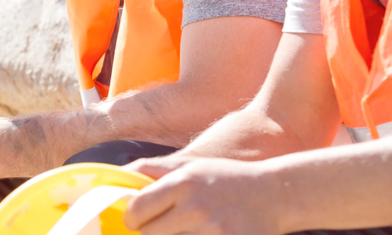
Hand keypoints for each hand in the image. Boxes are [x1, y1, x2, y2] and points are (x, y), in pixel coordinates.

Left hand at [123, 157, 282, 234]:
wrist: (276, 194)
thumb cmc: (225, 178)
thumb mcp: (189, 164)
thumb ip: (151, 170)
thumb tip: (116, 177)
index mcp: (182, 182)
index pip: (136, 207)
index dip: (132, 216)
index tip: (137, 219)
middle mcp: (196, 206)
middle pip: (149, 233)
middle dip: (149, 232)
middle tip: (160, 227)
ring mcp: (214, 230)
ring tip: (186, 228)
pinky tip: (202, 234)